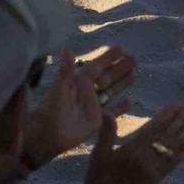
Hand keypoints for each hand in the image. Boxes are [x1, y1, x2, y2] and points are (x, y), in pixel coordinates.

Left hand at [24, 47, 137, 167]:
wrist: (48, 135)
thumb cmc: (51, 109)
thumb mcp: (60, 87)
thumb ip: (66, 69)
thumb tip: (67, 49)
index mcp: (78, 82)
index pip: (96, 66)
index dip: (108, 58)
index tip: (121, 48)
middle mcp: (87, 92)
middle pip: (106, 77)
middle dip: (120, 68)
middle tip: (134, 58)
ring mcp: (93, 106)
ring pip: (111, 91)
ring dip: (122, 83)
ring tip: (135, 73)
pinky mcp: (96, 121)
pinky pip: (112, 112)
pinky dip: (120, 108)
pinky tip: (131, 102)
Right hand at [84, 104, 183, 183]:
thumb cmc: (98, 179)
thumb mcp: (97, 155)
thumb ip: (106, 133)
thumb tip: (106, 112)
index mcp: (133, 152)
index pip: (153, 130)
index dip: (166, 116)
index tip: (177, 105)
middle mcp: (147, 161)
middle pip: (166, 136)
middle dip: (179, 120)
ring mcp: (154, 171)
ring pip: (173, 148)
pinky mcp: (157, 179)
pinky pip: (173, 163)